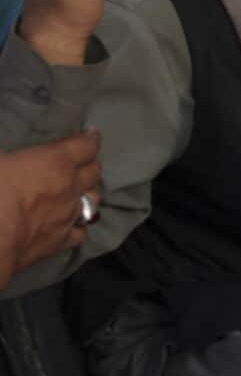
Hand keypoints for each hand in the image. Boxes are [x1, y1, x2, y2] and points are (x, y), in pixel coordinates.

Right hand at [0, 131, 101, 289]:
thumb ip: (11, 156)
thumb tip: (12, 155)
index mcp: (55, 162)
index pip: (86, 146)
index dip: (90, 139)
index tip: (91, 135)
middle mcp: (70, 186)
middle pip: (94, 172)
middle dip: (91, 164)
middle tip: (84, 162)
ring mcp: (70, 215)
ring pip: (93, 200)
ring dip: (88, 193)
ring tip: (82, 191)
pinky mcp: (62, 240)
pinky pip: (80, 231)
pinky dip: (78, 225)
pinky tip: (72, 224)